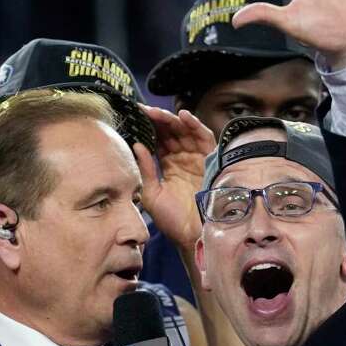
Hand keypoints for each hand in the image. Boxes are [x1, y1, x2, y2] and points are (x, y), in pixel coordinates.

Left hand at [133, 105, 214, 250]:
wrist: (192, 235)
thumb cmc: (172, 220)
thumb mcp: (151, 193)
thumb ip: (145, 169)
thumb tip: (137, 146)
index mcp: (169, 165)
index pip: (159, 140)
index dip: (148, 128)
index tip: (135, 116)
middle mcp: (184, 159)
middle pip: (172, 132)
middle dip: (159, 120)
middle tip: (144, 111)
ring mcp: (197, 159)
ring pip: (186, 132)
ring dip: (173, 120)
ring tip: (158, 113)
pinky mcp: (210, 161)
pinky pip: (204, 138)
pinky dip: (196, 125)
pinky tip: (184, 116)